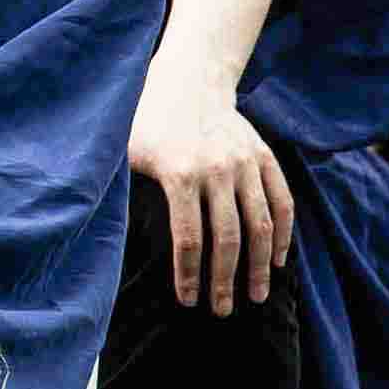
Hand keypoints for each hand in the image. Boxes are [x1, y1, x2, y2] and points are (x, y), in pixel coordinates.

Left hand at [127, 53, 291, 315]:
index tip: (189, 301)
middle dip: (225, 281)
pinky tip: (279, 259)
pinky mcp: (263, 156)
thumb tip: (104, 235)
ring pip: (261, 225)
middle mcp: (218, 169)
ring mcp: (245, 162)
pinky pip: (281, 200)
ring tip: (256, 295)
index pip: (188, 239)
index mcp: (180, 173)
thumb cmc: (148, 119)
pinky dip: (284, 233)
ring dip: (261, 266)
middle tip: (221, 310)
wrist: (189, 78)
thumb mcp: (126, 150)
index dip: (188, 275)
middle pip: (227, 239)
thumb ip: (124, 190)